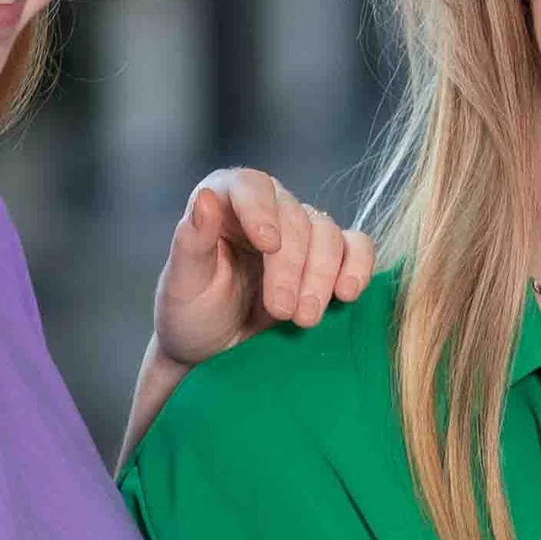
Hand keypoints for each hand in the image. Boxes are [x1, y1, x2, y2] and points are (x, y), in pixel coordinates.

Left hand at [152, 167, 373, 368]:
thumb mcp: (182, 285)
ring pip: (327, 234)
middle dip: (292, 266)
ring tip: (304, 318)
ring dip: (322, 276)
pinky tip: (346, 293)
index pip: (252, 185)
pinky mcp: (329, 257)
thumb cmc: (191, 314)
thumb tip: (205, 198)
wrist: (215, 353)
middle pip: (295, 218)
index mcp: (226, 201)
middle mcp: (267, 208)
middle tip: (282, 312)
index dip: (262, 210)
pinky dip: (358, 267)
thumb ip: (191, 242)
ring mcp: (301, 231)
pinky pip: (357, 248)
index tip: (267, 245)